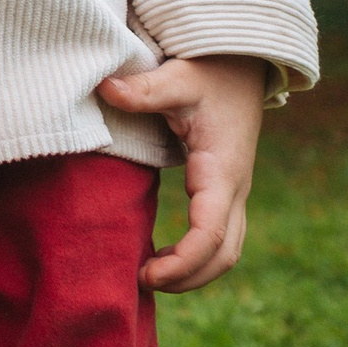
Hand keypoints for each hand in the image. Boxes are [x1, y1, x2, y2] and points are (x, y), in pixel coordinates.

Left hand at [97, 55, 268, 291]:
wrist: (241, 65)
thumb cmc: (209, 72)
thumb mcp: (177, 76)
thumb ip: (144, 88)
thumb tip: (106, 89)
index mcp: (222, 169)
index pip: (210, 232)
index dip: (182, 261)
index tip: (146, 273)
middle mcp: (235, 188)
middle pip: (224, 254)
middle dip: (187, 278)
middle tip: (140, 281)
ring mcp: (235, 192)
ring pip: (227, 251)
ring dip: (194, 272)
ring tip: (147, 275)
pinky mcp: (226, 190)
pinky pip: (219, 237)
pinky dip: (196, 257)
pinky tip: (162, 257)